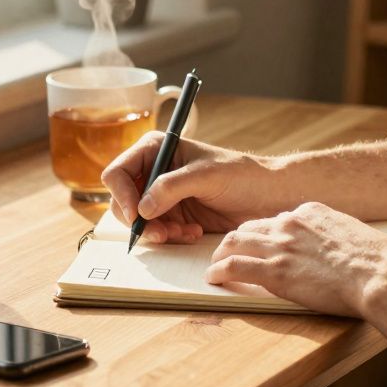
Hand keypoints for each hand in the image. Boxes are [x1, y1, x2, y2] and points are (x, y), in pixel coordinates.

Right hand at [101, 132, 293, 243]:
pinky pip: (158, 232)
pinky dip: (171, 237)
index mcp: (156, 149)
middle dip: (140, 220)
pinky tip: (194, 232)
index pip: (119, 172)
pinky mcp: (173, 216)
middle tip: (161, 233)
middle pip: (123, 201)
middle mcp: (154, 172)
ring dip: (157, 232)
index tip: (137, 215)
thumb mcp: (206, 175)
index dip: (122, 195)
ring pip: (139, 221)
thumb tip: (142, 208)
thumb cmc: (242, 175)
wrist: (267, 196)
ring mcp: (162, 196)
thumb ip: (171, 187)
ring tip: (183, 232)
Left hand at [205, 201, 386, 317]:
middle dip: (236, 239)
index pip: (276, 219)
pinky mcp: (274, 271)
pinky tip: (214, 277)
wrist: (380, 275)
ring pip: (235, 242)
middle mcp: (291, 223)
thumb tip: (331, 249)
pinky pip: (234, 267)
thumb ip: (332, 236)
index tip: (259, 241)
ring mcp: (281, 246)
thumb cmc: (377, 262)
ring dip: (221, 253)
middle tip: (227, 250)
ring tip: (215, 263)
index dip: (264, 232)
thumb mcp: (353, 235)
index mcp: (311, 212)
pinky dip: (219, 271)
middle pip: (250, 227)